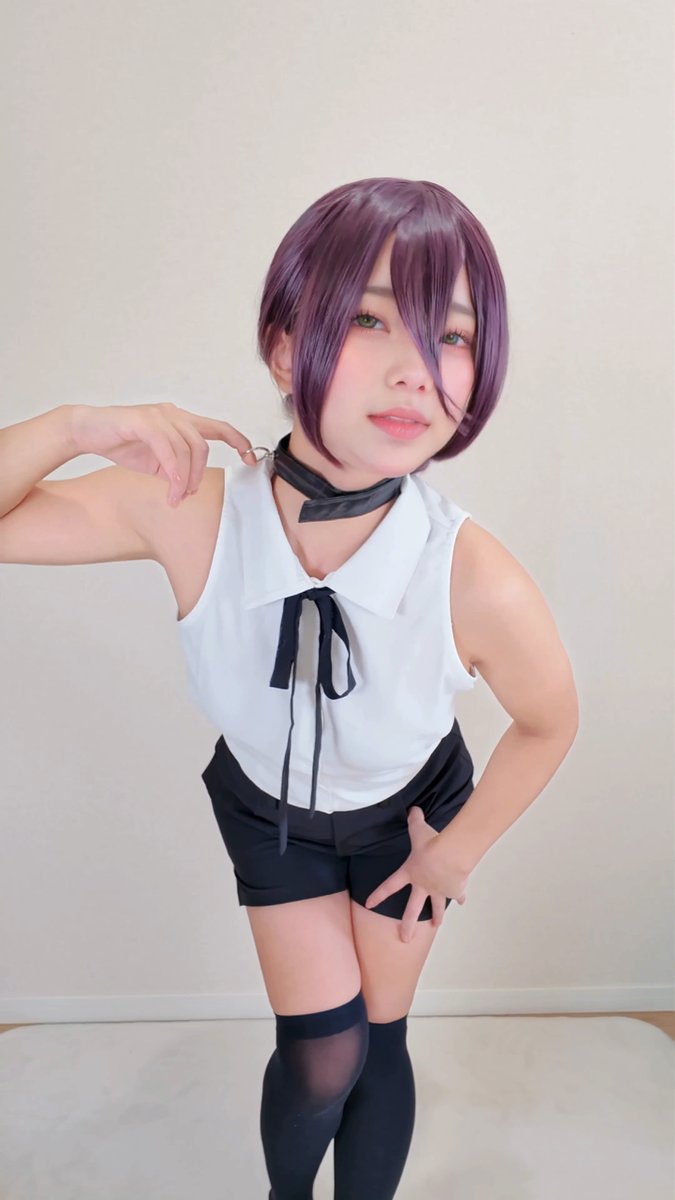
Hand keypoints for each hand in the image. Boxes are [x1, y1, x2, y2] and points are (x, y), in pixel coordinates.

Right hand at [69, 401, 255, 504]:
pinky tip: (170, 486)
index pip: (219, 427)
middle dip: (199, 476)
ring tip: (174, 497)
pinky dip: (172, 470)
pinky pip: (167, 447)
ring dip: (184, 479)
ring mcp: (160, 415)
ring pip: (187, 448)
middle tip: (187, 496)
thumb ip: (177, 470)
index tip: (251, 459)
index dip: (239, 441)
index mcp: (182, 421)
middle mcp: (174, 414)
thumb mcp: (157, 463)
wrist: (88, 431)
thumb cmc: (123, 444)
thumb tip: (190, 487)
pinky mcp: (143, 421)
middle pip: (203, 446)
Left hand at [364, 807, 469, 942]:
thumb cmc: (431, 842)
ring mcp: (439, 891)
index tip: (369, 904)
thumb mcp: (418, 828)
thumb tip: (413, 808)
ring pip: (435, 908)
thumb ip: (414, 819)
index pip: (389, 886)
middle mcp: (423, 886)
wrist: (450, 855)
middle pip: (412, 910)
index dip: (378, 895)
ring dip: (436, 917)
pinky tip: (462, 900)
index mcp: (410, 873)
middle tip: (404, 939)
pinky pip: (457, 895)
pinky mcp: (455, 891)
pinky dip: (460, 897)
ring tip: (435, 926)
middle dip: (408, 926)